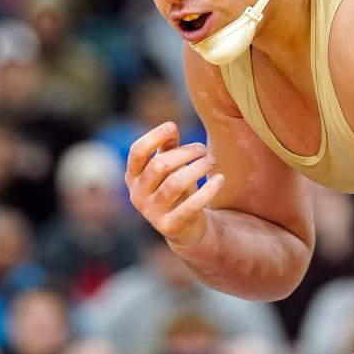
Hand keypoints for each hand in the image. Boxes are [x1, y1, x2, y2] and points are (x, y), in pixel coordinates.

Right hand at [126, 122, 223, 246]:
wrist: (184, 227)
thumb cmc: (175, 187)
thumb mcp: (169, 166)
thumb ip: (167, 147)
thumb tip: (171, 128)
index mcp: (133, 176)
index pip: (137, 152)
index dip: (153, 137)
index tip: (172, 126)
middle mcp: (137, 194)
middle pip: (159, 165)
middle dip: (184, 153)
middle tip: (203, 148)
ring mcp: (151, 212)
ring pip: (174, 184)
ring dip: (197, 168)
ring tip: (213, 161)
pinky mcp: (169, 226)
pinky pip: (191, 206)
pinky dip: (208, 190)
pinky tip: (220, 178)